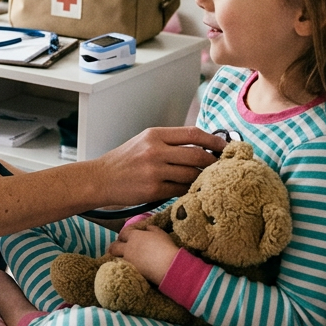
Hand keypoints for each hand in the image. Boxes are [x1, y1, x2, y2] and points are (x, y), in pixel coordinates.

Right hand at [96, 127, 225, 206]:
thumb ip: (169, 142)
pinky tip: (191, 191)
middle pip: (197, 154)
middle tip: (222, 167)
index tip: (225, 147)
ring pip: (191, 174)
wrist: (100, 179)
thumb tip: (201, 146)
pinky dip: (189, 191)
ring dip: (203, 178)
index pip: (193, 133)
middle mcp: (155, 150)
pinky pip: (181, 190)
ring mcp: (154, 171)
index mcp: (155, 135)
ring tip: (208, 180)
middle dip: (213, 162)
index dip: (214, 140)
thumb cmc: (124, 161)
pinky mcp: (153, 190)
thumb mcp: (144, 142)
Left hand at [107, 224, 180, 283]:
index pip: (123, 232)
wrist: (168, 266)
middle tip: (119, 247)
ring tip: (124, 258)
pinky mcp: (132, 271)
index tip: (127, 235)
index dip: (124, 234)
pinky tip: (131, 266)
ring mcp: (129, 261)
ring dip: (119, 257)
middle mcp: (128, 248)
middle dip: (115, 246)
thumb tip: (147, 228)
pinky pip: (124, 267)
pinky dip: (126, 266)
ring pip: (117, 258)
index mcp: (134, 236)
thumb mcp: (160, 233)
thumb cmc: (165, 247)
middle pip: (114, 247)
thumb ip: (152, 229)